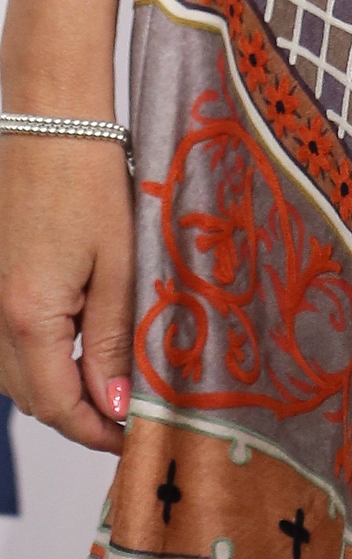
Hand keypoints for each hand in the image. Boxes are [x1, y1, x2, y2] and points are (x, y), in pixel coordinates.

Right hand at [0, 134, 135, 453]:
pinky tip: (76, 340)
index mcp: (28, 318)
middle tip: (129, 412)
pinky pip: (6, 343)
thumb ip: (112, 340)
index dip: (96, 431)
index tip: (131, 438)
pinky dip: (38, 355)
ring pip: (15, 376)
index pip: (58, 407)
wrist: (48, 120)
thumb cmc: (88, 176)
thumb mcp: (118, 263)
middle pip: (33, 399)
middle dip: (79, 414)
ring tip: (111, 378)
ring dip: (58, 386)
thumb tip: (113, 405)